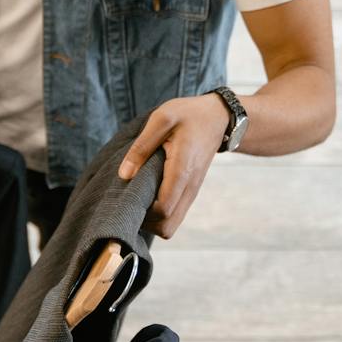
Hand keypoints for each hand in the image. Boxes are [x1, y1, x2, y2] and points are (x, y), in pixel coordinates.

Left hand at [117, 94, 231, 238]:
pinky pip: (173, 216)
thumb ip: (142, 146)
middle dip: (145, 222)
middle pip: (167, 227)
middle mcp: (189, 187)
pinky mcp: (189, 193)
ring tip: (136, 198)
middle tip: (129, 201)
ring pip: (170, 226)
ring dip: (151, 221)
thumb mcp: (162, 119)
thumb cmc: (188, 115)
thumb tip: (124, 175)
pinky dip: (159, 215)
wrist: (217, 118)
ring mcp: (191, 193)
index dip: (142, 211)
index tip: (127, 196)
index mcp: (182, 170)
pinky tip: (147, 196)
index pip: (163, 209)